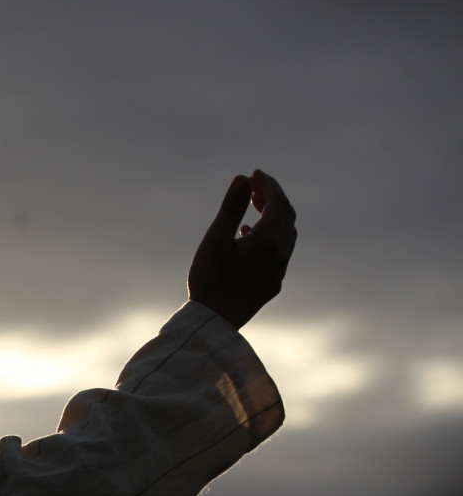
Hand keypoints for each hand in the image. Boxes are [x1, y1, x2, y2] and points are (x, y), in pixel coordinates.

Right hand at [187, 169, 296, 328]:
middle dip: (272, 198)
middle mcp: (280, 254)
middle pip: (286, 216)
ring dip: (273, 217)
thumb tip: (242, 178)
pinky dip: (270, 236)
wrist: (213, 322)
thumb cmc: (209, 279)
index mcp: (268, 240)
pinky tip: (249, 238)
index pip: (278, 202)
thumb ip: (231, 208)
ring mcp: (279, 270)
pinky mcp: (273, 283)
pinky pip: (280, 252)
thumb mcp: (215, 239)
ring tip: (252, 209)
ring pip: (286, 234)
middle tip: (253, 188)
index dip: (268, 184)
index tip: (254, 174)